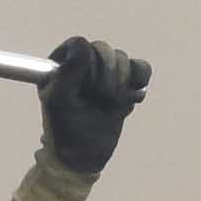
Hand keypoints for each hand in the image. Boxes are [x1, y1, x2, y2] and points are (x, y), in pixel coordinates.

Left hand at [40, 37, 149, 175]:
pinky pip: (142, 68)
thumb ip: (67, 72)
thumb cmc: (65, 128)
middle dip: (108, 76)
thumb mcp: (58, 100)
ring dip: (121, 85)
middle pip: (106, 50)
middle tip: (101, 97)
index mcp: (62, 62)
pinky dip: (139, 84)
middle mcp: (85, 63)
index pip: (81, 45)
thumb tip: (84, 47)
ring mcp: (107, 72)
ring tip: (111, 104)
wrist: (84, 155)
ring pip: (125, 59)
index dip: (88, 64)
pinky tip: (128, 100)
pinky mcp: (126, 83)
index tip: (85, 86)